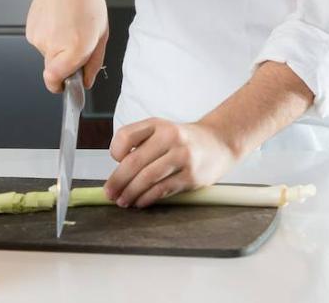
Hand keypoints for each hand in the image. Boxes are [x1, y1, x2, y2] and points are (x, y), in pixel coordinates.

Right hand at [22, 0, 108, 92]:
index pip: (55, 82)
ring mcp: (38, 38)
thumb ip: (94, 62)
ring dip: (58, 46)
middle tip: (77, 40)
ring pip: (48, 55)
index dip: (61, 85)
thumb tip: (86, 81)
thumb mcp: (102, 33)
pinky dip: (50, 36)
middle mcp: (53, 46)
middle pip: (55, 69)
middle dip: (65, 62)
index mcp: (74, 48)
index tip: (67, 85)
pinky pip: (41, 43)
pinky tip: (58, 19)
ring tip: (69, 24)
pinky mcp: (29, 30)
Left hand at [102, 118, 238, 207]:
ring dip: (130, 192)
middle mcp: (170, 137)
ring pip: (147, 178)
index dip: (115, 151)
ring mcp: (182, 157)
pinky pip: (162, 189)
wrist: (219, 143)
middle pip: (134, 161)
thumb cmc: (183, 140)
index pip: (126, 136)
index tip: (115, 162)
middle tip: (109, 193)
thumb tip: (118, 170)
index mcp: (158, 125)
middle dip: (118, 180)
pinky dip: (147, 198)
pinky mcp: (191, 176)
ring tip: (122, 200)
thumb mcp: (162, 130)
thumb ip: (140, 142)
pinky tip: (140, 202)